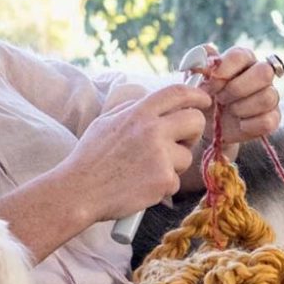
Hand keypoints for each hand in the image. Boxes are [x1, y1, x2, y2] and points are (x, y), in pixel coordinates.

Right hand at [61, 79, 211, 224]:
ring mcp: (160, 156)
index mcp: (138, 112)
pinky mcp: (163, 180)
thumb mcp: (106, 122)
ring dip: (173, 166)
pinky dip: (162, 187)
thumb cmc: (90, 158)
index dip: (196, 95)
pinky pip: (175, 181)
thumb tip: (154, 105)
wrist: (79, 190)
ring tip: (146, 171)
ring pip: (187, 156)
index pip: (177, 93)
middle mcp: (152, 130)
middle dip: (195, 131)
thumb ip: (132, 110)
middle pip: (196, 120)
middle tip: (182, 142)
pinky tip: (141, 186)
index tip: (204, 100)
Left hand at [189, 42, 281, 155]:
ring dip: (242, 107)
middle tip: (220, 99)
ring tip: (228, 111)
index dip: (224, 70)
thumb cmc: (203, 96)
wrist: (207, 125)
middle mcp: (261, 74)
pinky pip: (268, 121)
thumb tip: (204, 62)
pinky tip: (238, 124)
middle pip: (264, 72)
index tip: (210, 85)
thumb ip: (196, 65)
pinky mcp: (272, 118)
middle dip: (237, 88)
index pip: (241, 55)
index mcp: (242, 59)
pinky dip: (249, 125)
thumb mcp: (193, 80)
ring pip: (268, 97)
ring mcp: (270, 95)